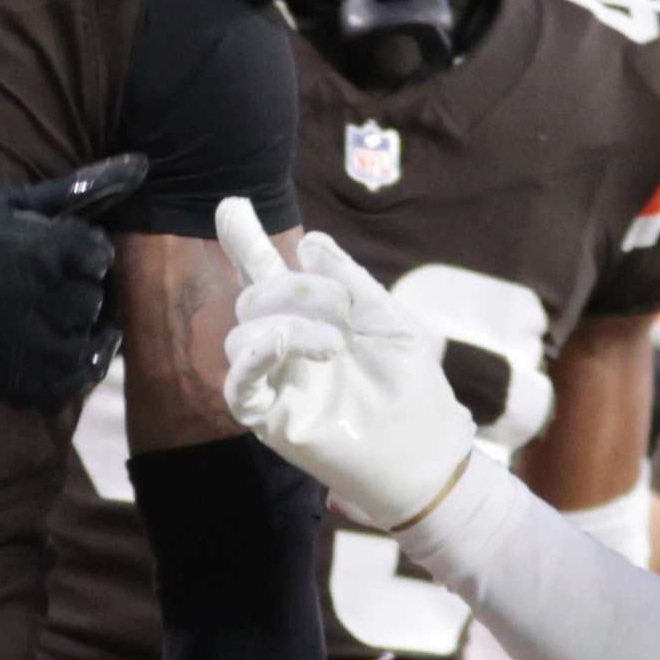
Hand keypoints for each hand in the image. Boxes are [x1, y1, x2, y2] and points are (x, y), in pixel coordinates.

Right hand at [0, 153, 141, 409]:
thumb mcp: (12, 205)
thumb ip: (79, 189)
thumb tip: (142, 165)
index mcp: (22, 250)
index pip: (95, 254)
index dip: (87, 253)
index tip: (68, 253)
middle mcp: (18, 298)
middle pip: (91, 298)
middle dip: (82, 290)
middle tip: (54, 285)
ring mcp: (13, 344)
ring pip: (83, 338)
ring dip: (77, 327)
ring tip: (52, 312)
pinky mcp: (9, 381)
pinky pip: (68, 379)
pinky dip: (76, 364)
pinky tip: (64, 346)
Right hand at [213, 198, 474, 531]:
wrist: (426, 453)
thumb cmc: (412, 389)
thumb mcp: (390, 322)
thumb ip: (351, 282)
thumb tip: (309, 241)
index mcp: (312, 321)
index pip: (269, 277)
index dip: (246, 243)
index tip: (232, 206)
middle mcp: (285, 348)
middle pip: (253, 299)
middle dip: (291, 287)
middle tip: (340, 303)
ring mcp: (275, 382)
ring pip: (242, 335)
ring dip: (287, 322)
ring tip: (335, 344)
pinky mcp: (270, 418)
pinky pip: (239, 384)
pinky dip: (253, 356)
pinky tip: (279, 341)